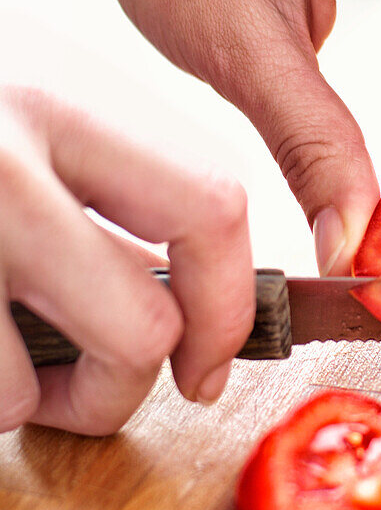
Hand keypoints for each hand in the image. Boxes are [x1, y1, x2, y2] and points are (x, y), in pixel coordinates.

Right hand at [0, 86, 253, 434]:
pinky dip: (0, 401)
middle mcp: (5, 161)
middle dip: (128, 384)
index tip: (210, 364)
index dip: (228, 307)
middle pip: (147, 324)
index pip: (211, 208)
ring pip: (54, 381)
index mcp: (58, 108)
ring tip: (17, 361)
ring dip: (52, 401)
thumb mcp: (24, 124)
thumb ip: (108, 188)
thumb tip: (192, 308)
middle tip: (94, 384)